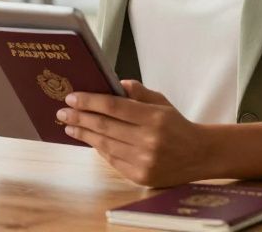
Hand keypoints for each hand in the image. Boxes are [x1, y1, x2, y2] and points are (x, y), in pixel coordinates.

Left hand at [57, 80, 209, 187]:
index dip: (89, 101)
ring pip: (105, 144)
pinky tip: (89, 139)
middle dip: (79, 117)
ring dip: (84, 134)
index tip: (72, 97)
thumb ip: (138, 92)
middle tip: (62, 112)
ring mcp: (143, 161)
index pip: (113, 107)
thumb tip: (114, 84)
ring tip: (70, 126)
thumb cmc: (176, 125)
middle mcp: (148, 140)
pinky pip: (112, 160)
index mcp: (154, 117)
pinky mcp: (140, 177)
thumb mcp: (161, 102)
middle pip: (104, 126)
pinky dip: (98, 148)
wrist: (199, 155)